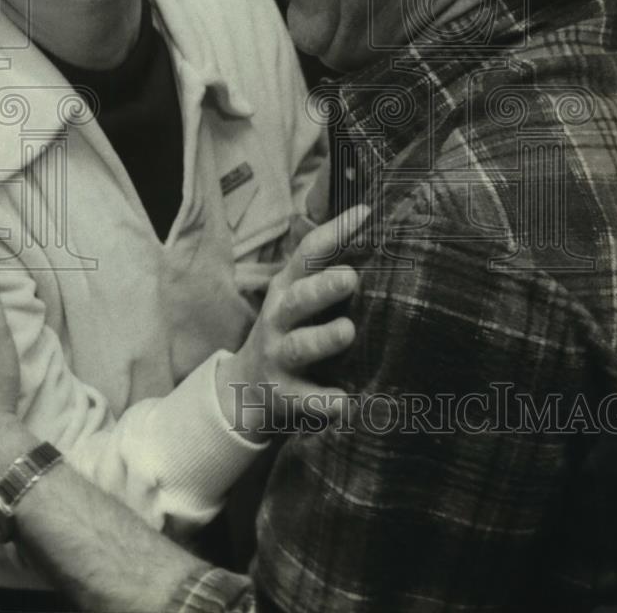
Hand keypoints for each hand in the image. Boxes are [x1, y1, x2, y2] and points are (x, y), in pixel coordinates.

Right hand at [216, 205, 369, 440]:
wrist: (246, 389)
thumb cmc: (289, 330)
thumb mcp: (298, 295)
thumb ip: (326, 268)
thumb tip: (370, 224)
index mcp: (287, 287)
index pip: (308, 254)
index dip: (334, 232)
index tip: (365, 214)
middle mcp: (279, 318)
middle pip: (299, 299)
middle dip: (322, 288)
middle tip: (351, 277)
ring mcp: (278, 356)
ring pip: (299, 346)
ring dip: (323, 339)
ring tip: (347, 331)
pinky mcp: (284, 394)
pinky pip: (304, 399)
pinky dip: (323, 402)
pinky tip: (345, 402)